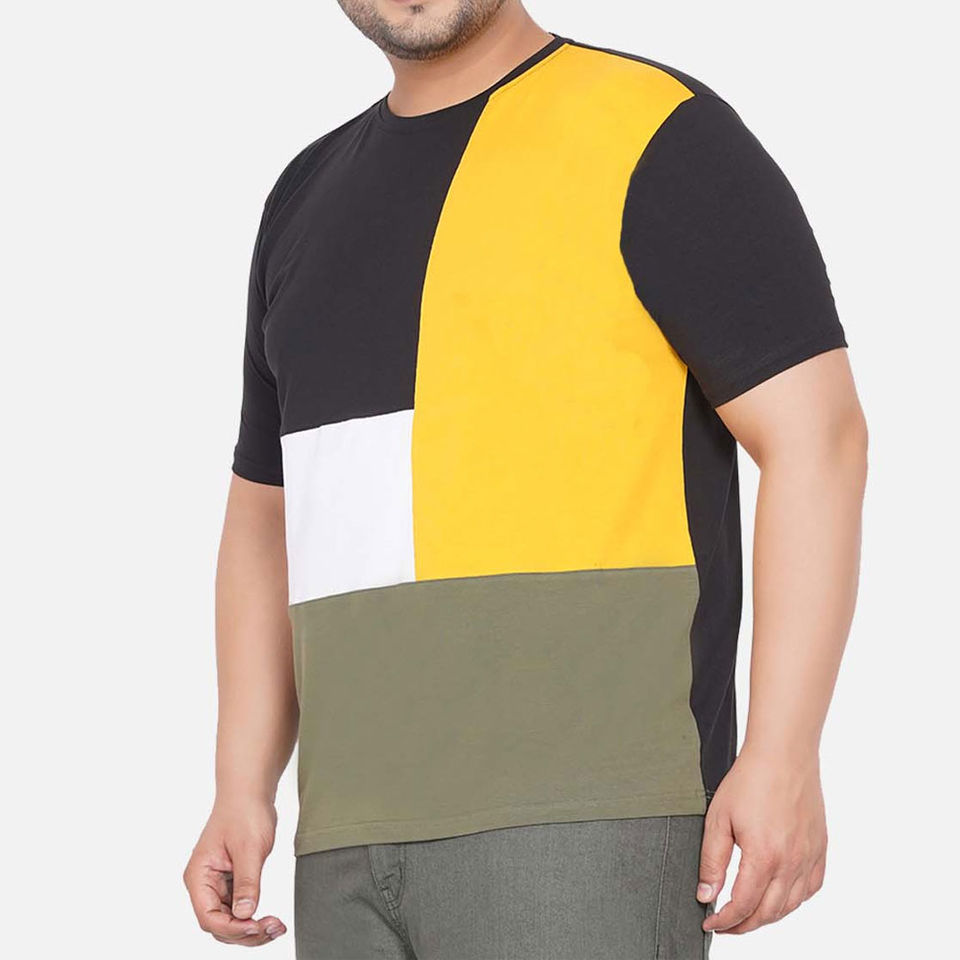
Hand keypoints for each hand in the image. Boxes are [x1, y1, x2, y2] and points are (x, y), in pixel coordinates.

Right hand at [184, 798, 286, 945]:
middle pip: (218, 924)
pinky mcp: (231, 882)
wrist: (250, 792)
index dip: (233, 928)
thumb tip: (245, 914)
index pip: (209, 917)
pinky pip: (238, 908)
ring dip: (251, 929)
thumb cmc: (245, 812)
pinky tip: (270, 919)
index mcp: (199, 876)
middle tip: (273, 929)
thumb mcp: (249, 847)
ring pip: (229, 920)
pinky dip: (253, 917)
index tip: (257, 926)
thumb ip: (247, 882)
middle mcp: (204, 884)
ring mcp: (217, 884)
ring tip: (276, 927)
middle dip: (245, 933)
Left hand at [697, 747, 826, 934]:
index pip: (743, 906)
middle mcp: (791, 862)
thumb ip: (712, 861)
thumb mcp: (718, 819)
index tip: (711, 922)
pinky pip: (811, 888)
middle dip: (744, 924)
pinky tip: (779, 896)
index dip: (724, 921)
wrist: (783, 755)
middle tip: (726, 923)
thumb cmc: (750, 780)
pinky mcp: (820, 848)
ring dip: (768, 916)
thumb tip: (707, 895)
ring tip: (747, 914)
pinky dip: (793, 901)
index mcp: (764, 856)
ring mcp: (809, 857)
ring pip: (790, 906)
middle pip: (768, 913)